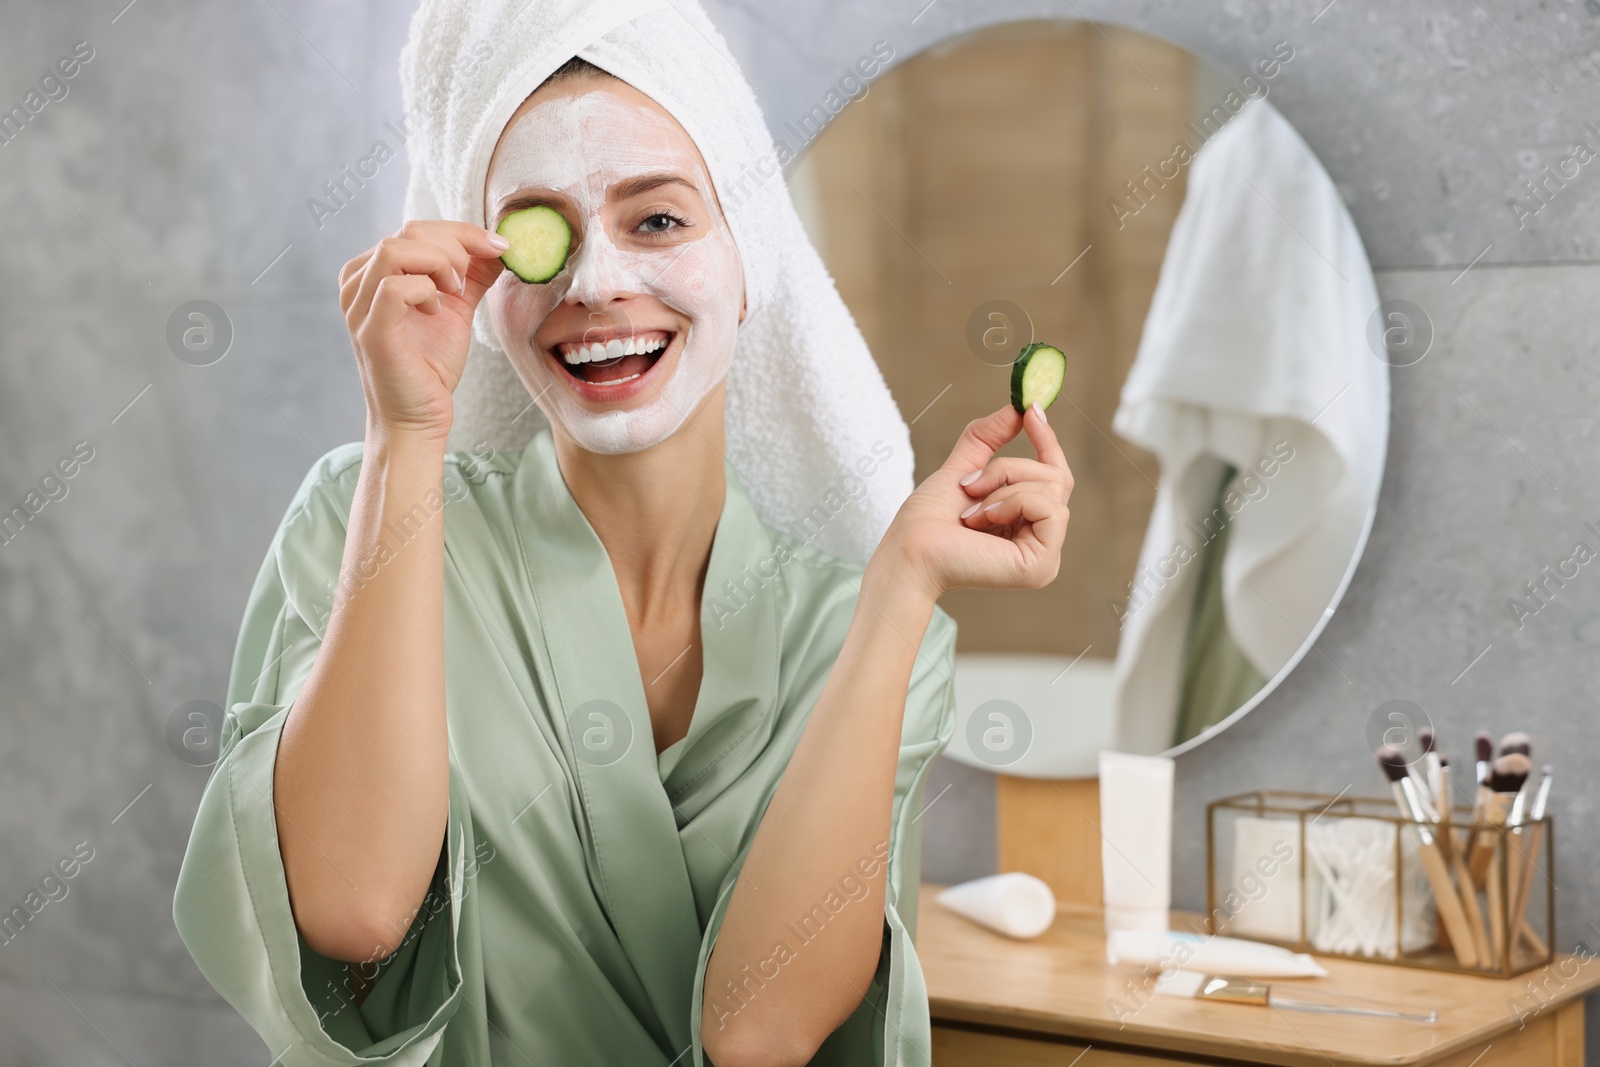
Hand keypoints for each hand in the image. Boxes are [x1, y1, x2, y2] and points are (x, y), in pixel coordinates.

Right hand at [338, 220, 508, 440]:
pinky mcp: (371, 330)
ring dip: (439, 265)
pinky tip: (438, 311)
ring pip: (394, 249)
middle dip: (456, 247)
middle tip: (472, 281)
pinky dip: (425, 291)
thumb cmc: (430, 367)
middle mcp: (358, 284)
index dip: (462, 232)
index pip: (416, 229)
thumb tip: (497, 247)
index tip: (500, 247)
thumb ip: (471, 277)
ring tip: (455, 294)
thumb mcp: (455, 310)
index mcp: (373, 272)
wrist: (419, 419)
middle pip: (408, 232)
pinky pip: (394, 287)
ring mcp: (360, 306)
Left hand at [873, 403, 1072, 603]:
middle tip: (969, 484)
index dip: (1047, 441)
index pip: (1054, 477)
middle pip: (1055, 477)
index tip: (1032, 410)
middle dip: (1008, 468)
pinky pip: (1050, 508)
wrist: (908, 550)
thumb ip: (988, 439)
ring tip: (970, 513)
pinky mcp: (1042, 566)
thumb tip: (1017, 408)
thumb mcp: (961, 468)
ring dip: (1003, 487)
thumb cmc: (927, 521)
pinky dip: (1013, 502)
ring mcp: (1045, 557)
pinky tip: (982, 521)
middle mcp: (1042, 542)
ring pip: (1052, 488)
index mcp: (1026, 524)